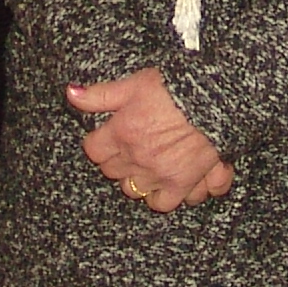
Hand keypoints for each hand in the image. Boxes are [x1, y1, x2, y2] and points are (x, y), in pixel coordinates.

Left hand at [67, 68, 232, 211]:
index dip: (99, 143)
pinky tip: (173, 182)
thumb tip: (71, 94)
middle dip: (118, 162)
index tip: (108, 135)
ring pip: (137, 192)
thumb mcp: (134, 84)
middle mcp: (138, 160)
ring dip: (139, 181)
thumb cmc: (175, 89)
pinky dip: (169, 195)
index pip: (94, 151)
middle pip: (114, 173)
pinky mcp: (185, 183)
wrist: (216, 102)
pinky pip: (168, 202)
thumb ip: (101, 94)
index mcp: (122, 135)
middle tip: (129, 148)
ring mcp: (161, 175)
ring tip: (148, 167)